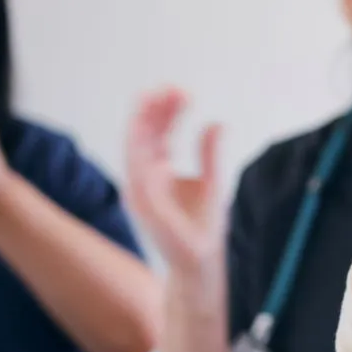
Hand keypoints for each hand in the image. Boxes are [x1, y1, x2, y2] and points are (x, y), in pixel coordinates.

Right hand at [123, 87, 226, 280]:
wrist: (201, 263)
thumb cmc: (203, 226)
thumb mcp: (213, 182)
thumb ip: (210, 153)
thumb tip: (216, 122)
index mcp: (159, 169)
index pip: (157, 132)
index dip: (166, 111)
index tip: (181, 92)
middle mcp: (145, 177)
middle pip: (142, 135)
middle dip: (153, 110)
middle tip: (170, 88)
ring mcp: (141, 192)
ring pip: (135, 151)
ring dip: (145, 125)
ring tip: (158, 101)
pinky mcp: (145, 209)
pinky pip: (140, 178)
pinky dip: (145, 156)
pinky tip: (158, 134)